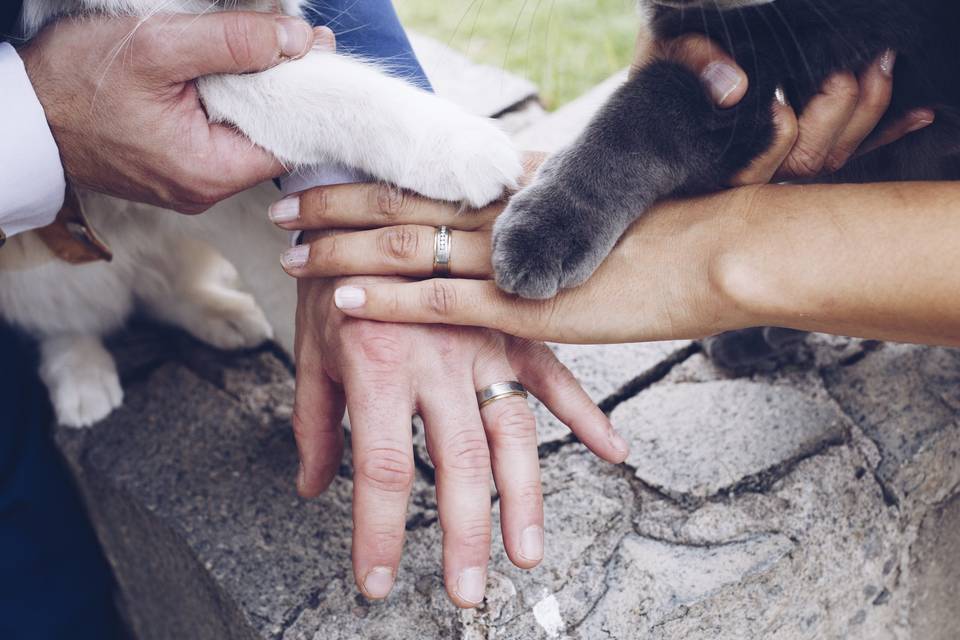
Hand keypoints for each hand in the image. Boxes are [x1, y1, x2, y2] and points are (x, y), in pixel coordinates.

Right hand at [19, 13, 332, 212]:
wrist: (21, 114)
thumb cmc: (76, 82)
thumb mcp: (158, 47)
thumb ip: (233, 42)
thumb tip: (296, 41)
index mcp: (210, 172)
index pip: (291, 141)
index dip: (307, 95)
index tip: (317, 54)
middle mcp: (206, 189)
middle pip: (272, 139)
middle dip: (286, 91)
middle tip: (295, 43)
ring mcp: (191, 182)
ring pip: (246, 136)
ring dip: (258, 94)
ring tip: (264, 52)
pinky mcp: (176, 169)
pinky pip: (220, 137)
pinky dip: (231, 105)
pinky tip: (230, 74)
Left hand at [273, 166, 746, 342]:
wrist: (718, 249)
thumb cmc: (668, 234)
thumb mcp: (594, 214)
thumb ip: (545, 224)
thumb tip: (517, 231)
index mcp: (520, 186)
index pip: (428, 175)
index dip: (369, 177)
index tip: (323, 178)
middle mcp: (505, 210)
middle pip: (401, 200)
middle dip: (333, 207)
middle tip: (281, 209)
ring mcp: (511, 254)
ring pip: (406, 244)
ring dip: (343, 250)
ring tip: (292, 252)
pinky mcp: (526, 301)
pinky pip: (442, 299)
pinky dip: (388, 301)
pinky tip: (344, 301)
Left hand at [291, 273, 627, 605]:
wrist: (370, 194)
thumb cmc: (334, 277)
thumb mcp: (312, 348)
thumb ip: (314, 422)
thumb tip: (312, 488)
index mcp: (378, 365)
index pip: (378, 468)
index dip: (376, 533)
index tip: (378, 582)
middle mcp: (436, 359)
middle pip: (456, 461)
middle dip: (463, 533)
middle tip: (467, 590)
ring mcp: (483, 340)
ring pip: (511, 429)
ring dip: (521, 495)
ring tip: (527, 551)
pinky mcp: (512, 325)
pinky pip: (554, 373)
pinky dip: (585, 413)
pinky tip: (613, 451)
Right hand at [646, 34, 934, 183]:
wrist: (657, 102)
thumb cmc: (664, 77)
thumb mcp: (666, 56)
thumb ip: (693, 60)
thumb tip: (736, 86)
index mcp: (716, 158)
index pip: (762, 156)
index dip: (782, 131)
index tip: (784, 100)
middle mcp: (752, 173)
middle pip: (808, 160)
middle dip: (836, 111)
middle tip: (849, 68)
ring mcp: (782, 167)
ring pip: (835, 158)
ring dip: (867, 114)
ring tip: (881, 64)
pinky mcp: (804, 155)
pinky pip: (852, 155)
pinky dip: (888, 134)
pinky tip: (918, 115)